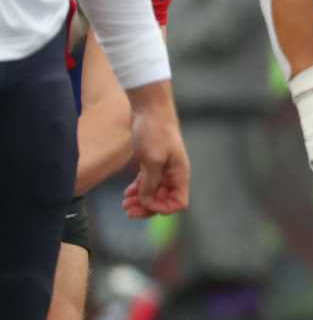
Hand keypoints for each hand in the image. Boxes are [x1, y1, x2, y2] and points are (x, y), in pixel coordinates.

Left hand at [122, 84, 188, 217]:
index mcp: (179, 174)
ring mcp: (163, 168)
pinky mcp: (153, 161)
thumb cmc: (155, 131)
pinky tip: (127, 193)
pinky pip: (148, 182)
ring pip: (154, 192)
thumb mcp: (152, 160)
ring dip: (141, 200)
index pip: (178, 202)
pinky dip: (138, 190)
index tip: (145, 204)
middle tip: (128, 211)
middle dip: (147, 207)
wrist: (150, 108)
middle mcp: (173, 174)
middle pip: (164, 200)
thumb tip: (147, 202)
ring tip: (125, 204)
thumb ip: (150, 183)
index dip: (162, 208)